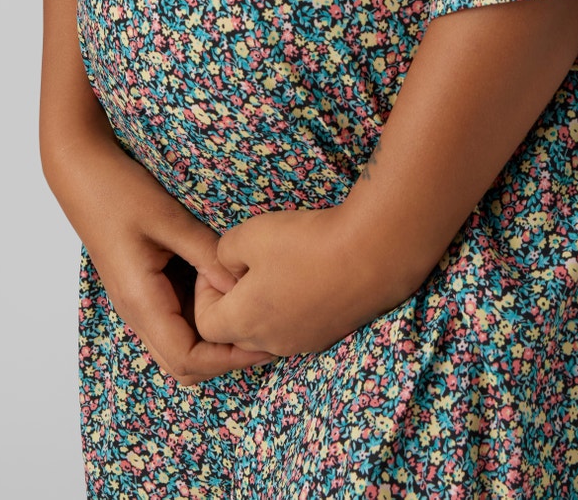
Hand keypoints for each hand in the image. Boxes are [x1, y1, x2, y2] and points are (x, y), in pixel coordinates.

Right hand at [46, 127, 278, 384]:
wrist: (81, 174)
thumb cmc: (120, 192)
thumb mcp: (169, 218)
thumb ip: (205, 253)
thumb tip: (243, 288)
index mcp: (142, 301)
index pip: (187, 359)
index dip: (227, 359)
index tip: (263, 339)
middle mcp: (138, 312)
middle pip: (183, 365)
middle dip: (224, 358)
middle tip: (264, 331)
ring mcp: (139, 302)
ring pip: (179, 347)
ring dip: (214, 342)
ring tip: (251, 314)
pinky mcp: (143, 288)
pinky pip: (175, 322)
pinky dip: (202, 322)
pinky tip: (226, 295)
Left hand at [194, 204, 421, 357]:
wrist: (373, 253)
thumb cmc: (305, 243)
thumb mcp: (250, 234)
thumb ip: (223, 252)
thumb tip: (228, 265)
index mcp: (245, 322)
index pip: (204, 326)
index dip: (205, 292)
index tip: (222, 263)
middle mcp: (271, 342)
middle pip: (236, 333)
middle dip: (235, 301)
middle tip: (250, 265)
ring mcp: (304, 342)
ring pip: (269, 331)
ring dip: (265, 305)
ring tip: (281, 267)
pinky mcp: (330, 334)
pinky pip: (298, 326)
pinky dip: (294, 306)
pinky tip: (310, 274)